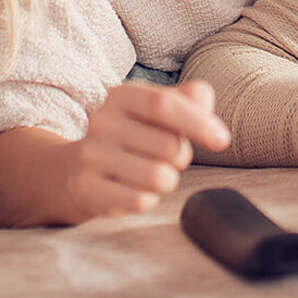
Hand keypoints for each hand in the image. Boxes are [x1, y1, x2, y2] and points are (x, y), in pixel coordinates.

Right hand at [66, 81, 231, 219]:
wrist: (76, 169)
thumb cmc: (133, 136)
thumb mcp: (157, 111)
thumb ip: (188, 100)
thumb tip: (204, 100)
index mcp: (121, 96)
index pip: (164, 104)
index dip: (199, 123)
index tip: (222, 139)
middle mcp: (101, 122)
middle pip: (169, 146)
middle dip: (181, 157)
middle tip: (165, 157)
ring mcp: (91, 156)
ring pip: (158, 177)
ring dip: (166, 180)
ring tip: (150, 173)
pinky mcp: (88, 189)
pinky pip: (140, 200)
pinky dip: (148, 199)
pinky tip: (133, 189)